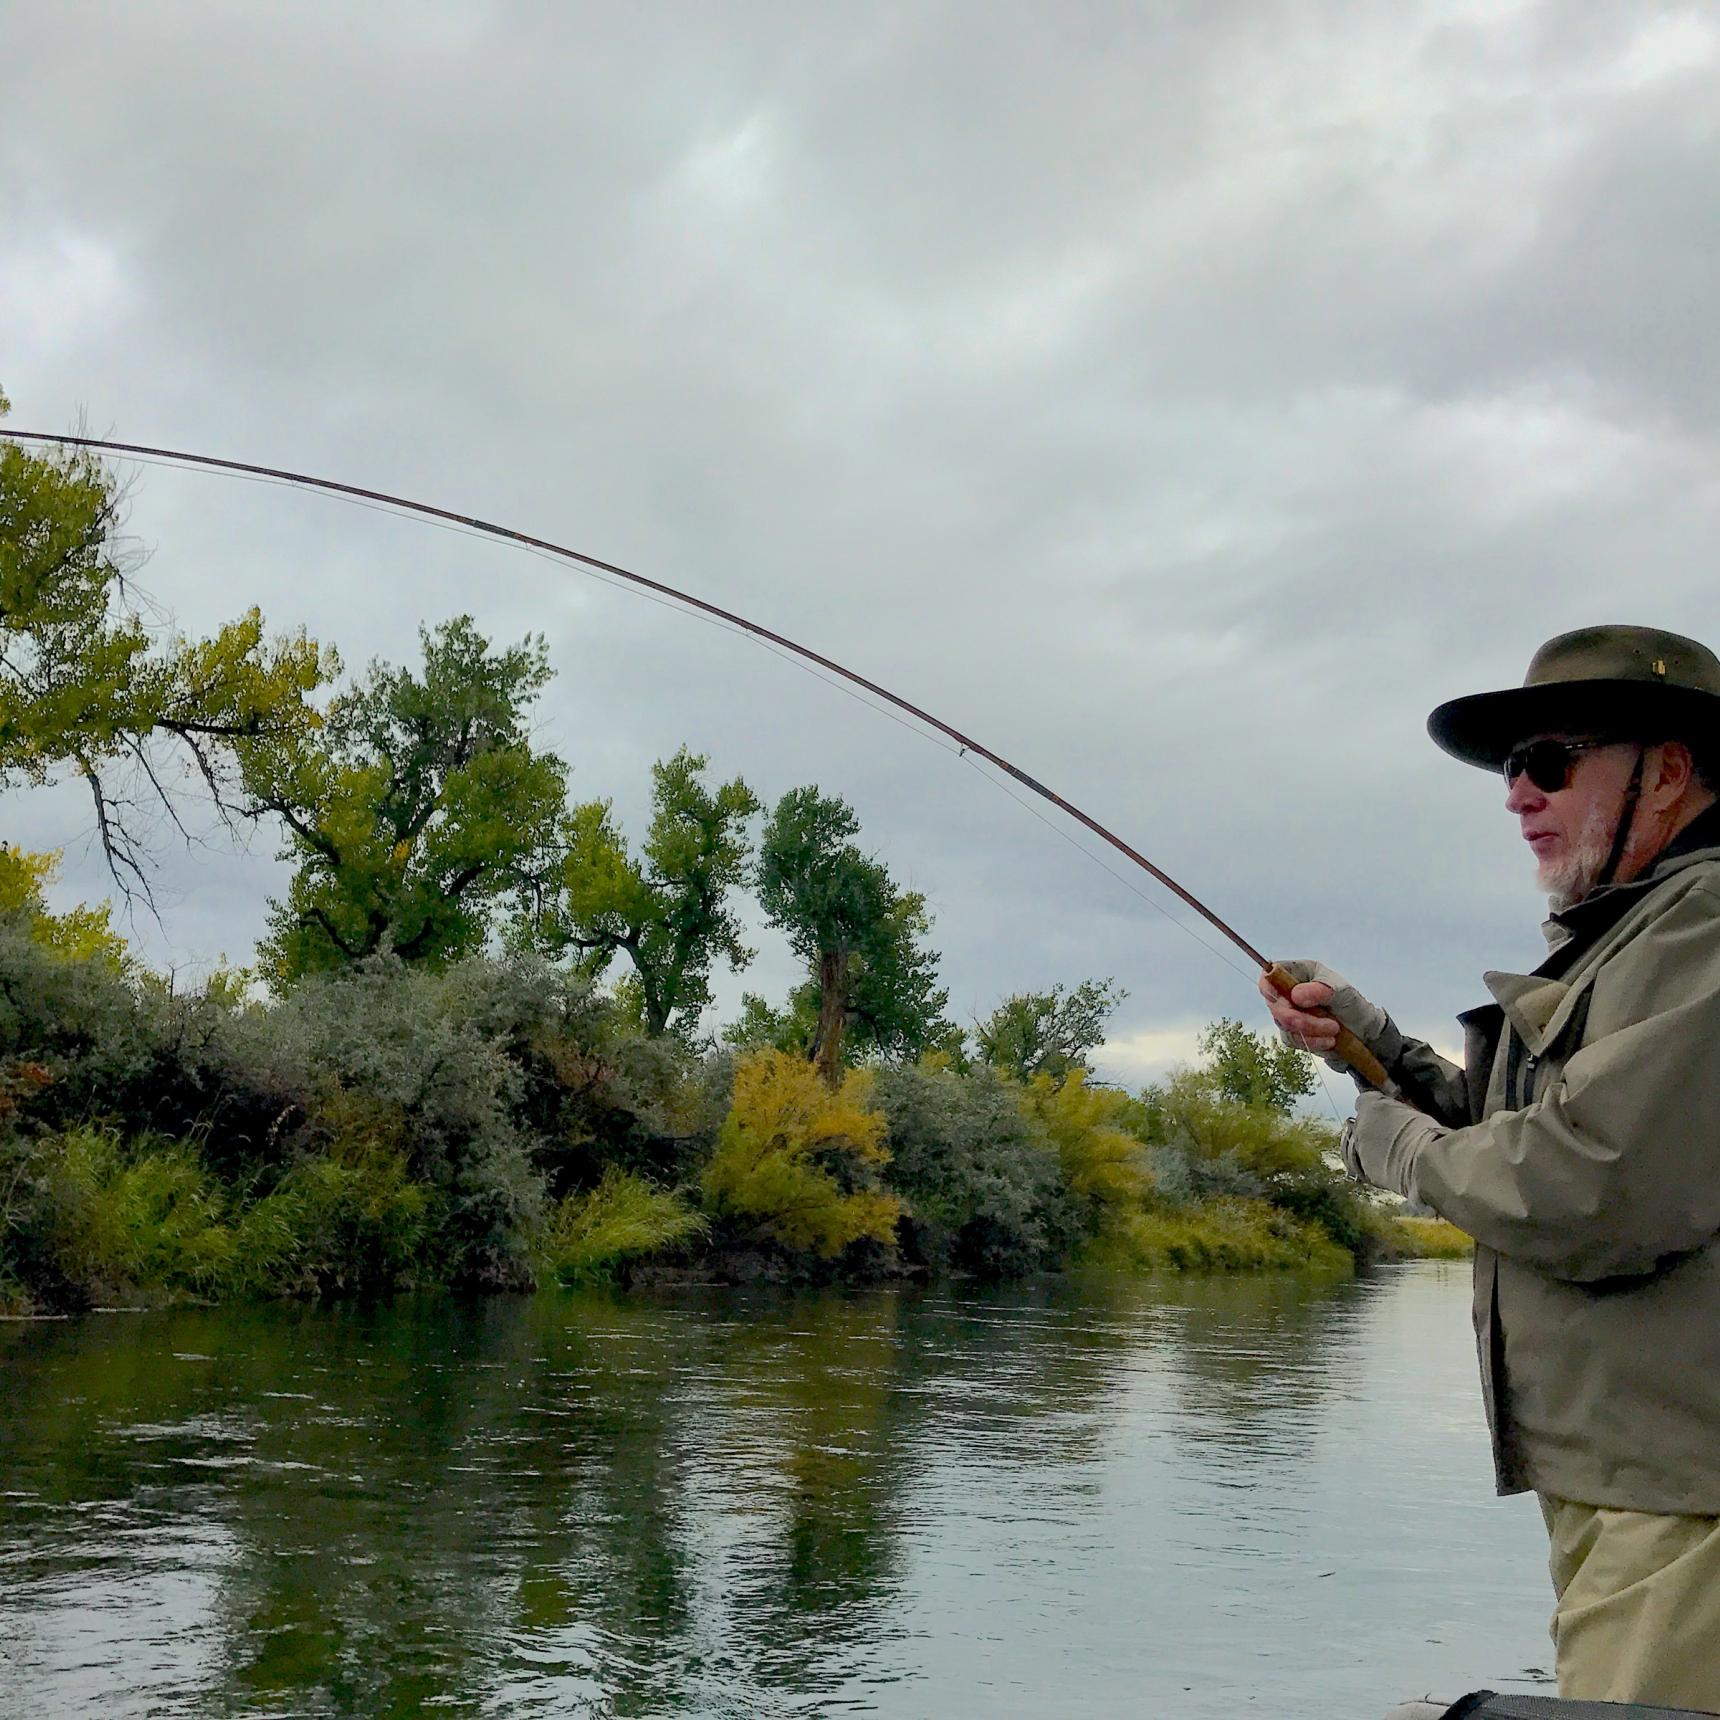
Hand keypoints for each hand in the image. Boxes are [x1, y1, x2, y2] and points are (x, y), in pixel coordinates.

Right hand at [1259, 958, 1393, 1070]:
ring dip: (1310, 1032)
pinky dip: (1311, 1042)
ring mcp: (1289, 1012)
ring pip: (1284, 1025)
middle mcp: (1289, 992)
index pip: (1270, 975)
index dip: (1268, 987)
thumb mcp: (1343, 992)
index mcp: (1298, 973)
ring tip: (1335, 1031)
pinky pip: (1292, 1040)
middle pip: (1275, 1004)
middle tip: (1329, 1025)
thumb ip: (1320, 990)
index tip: (1280, 999)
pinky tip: (1329, 1041)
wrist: (1362, 1031)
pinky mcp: (1292, 1032)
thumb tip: (1295, 995)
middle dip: (1299, 1018)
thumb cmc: (1352, 1004)